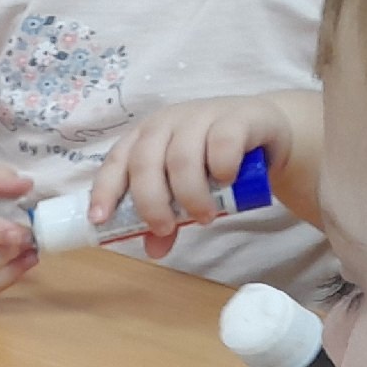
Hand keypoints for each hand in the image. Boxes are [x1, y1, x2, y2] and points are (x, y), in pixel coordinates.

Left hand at [89, 96, 293, 258]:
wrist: (266, 130)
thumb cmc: (214, 159)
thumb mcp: (187, 190)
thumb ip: (170, 217)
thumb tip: (154, 251)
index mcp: (145, 137)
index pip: (115, 162)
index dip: (105, 190)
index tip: (100, 220)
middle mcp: (167, 123)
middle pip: (145, 162)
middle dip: (151, 202)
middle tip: (167, 229)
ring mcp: (201, 115)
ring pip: (182, 157)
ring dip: (190, 195)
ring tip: (204, 217)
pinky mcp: (236, 117)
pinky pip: (222, 142)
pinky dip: (222, 167)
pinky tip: (227, 181)